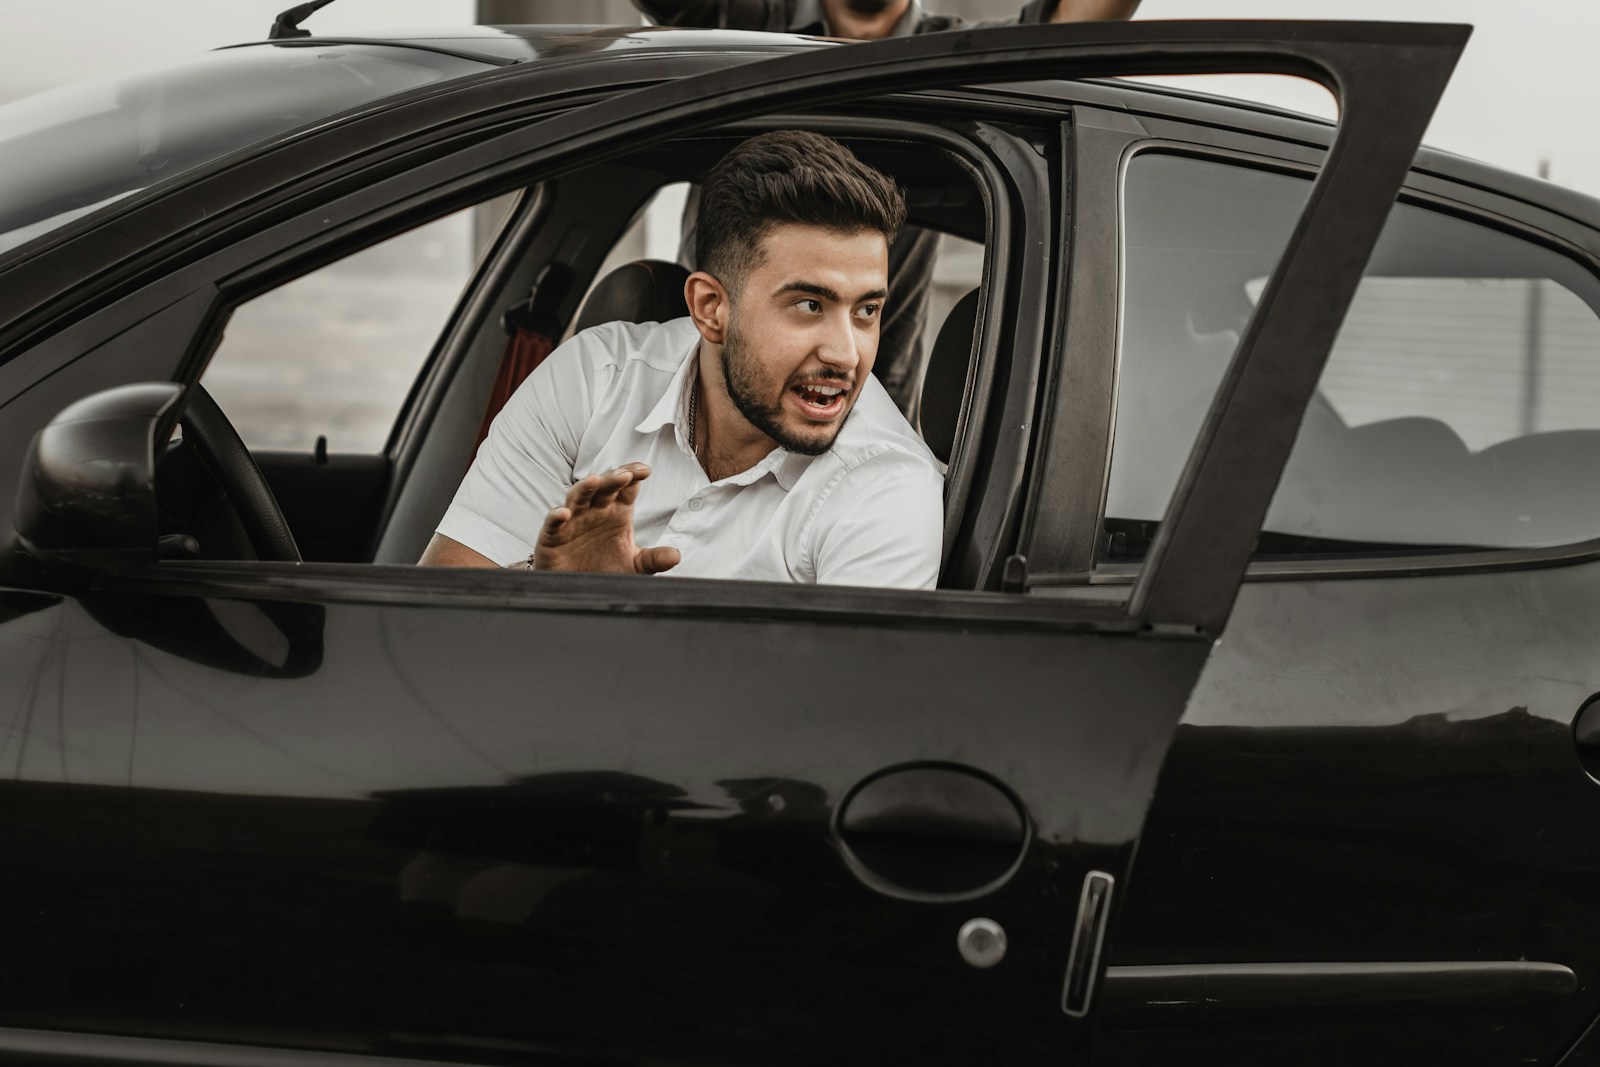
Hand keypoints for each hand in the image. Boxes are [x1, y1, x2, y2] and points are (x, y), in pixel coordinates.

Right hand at [534, 462, 680, 574]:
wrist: (578, 591)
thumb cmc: (605, 570)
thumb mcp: (634, 566)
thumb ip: (653, 559)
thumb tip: (675, 556)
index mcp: (616, 512)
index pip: (626, 487)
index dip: (633, 475)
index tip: (645, 471)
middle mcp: (595, 511)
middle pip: (603, 488)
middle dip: (613, 478)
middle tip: (625, 474)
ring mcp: (572, 521)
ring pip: (577, 498)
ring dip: (586, 488)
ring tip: (596, 481)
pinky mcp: (552, 537)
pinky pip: (552, 524)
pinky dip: (556, 516)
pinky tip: (563, 513)